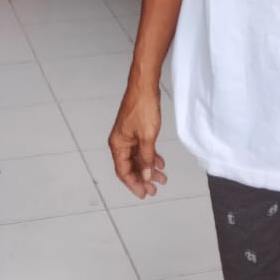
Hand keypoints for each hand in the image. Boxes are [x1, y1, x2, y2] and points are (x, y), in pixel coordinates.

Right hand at [109, 84, 166, 198]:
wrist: (145, 86)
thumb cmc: (142, 107)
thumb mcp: (147, 137)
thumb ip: (146, 158)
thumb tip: (145, 175)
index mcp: (118, 145)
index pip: (123, 171)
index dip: (133, 184)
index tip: (144, 193)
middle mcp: (120, 142)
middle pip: (130, 167)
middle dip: (142, 179)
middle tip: (154, 189)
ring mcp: (128, 136)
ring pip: (138, 158)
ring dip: (148, 169)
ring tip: (161, 178)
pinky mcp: (136, 130)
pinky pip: (142, 149)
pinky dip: (151, 157)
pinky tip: (160, 163)